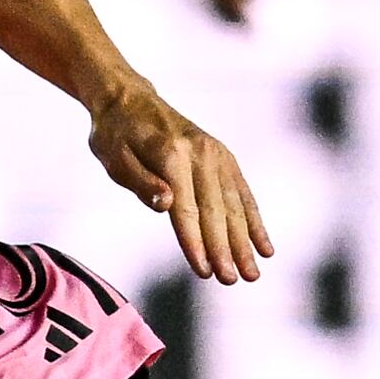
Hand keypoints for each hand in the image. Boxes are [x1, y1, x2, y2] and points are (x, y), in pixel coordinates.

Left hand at [87, 74, 273, 284]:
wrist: (130, 98)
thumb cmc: (115, 134)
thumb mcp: (114, 157)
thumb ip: (141, 182)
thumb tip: (166, 205)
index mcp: (171, 155)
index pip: (186, 209)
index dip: (195, 242)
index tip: (204, 271)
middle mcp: (201, 153)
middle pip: (215, 210)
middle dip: (225, 249)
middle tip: (233, 280)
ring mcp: (217, 154)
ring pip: (234, 205)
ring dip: (245, 242)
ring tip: (252, 274)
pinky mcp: (224, 157)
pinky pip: (243, 193)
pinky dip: (254, 222)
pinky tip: (265, 247)